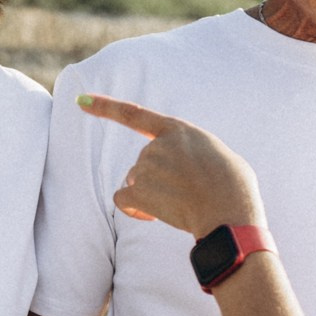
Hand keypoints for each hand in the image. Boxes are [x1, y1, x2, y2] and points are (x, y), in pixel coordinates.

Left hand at [79, 94, 264, 237]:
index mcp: (179, 130)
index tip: (80, 100)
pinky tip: (154, 215)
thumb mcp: (218, 155)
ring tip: (181, 204)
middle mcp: (158, 145)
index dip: (105, 107)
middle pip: (143, 164)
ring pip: (137, 182)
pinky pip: (124, 199)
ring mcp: (147, 166)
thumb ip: (194, 153)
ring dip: (152, 195)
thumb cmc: (234, 188)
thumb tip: (188, 168)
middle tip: (188, 193)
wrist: (229, 213)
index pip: (134, 115)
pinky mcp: (139, 190)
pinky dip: (136, 209)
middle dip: (158, 180)